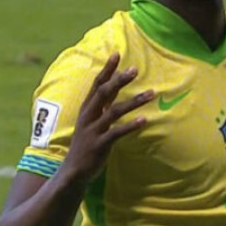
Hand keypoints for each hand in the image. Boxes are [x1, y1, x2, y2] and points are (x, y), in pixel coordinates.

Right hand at [62, 53, 152, 184]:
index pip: (97, 84)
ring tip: (152, 93)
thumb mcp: (92, 121)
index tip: (117, 54)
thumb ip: (102, 106)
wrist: (73, 171)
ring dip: (134, 101)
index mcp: (87, 109)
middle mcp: (89, 116)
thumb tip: (113, 88)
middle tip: (135, 69)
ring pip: (114, 111)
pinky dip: (131, 125)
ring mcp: (93, 130)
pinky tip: (144, 120)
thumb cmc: (86, 144)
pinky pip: (117, 132)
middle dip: (119, 80)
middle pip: (104, 93)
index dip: (107, 69)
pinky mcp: (100, 144)